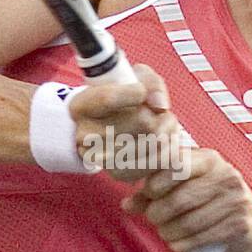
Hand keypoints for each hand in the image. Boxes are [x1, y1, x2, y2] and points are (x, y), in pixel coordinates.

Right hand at [68, 63, 189, 183]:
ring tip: (169, 127)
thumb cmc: (121, 98)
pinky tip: (168, 143)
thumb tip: (160, 106)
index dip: (133, 93)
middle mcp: (85, 135)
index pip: (108, 99)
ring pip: (153, 143)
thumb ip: (149, 83)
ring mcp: (100, 159)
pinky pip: (156, 164)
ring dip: (170, 133)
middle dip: (161, 115)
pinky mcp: (118, 174)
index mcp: (82, 106)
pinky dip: (169, 151)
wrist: (107, 129)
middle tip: (166, 114)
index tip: (141, 91)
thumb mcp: (131, 77)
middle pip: (140, 121)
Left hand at [121, 149, 251, 251]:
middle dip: (158, 214)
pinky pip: (203, 238)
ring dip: (168, 233)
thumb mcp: (182, 187)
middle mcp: (225, 175)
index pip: (176, 165)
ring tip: (164, 233)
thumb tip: (126, 205)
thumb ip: (152, 194)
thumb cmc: (205, 200)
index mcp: (208, 159)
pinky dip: (183, 245)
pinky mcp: (240, 224)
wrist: (246, 222)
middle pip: (179, 199)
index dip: (155, 183)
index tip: (148, 193)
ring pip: (190, 223)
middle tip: (153, 219)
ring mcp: (235, 200)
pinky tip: (177, 245)